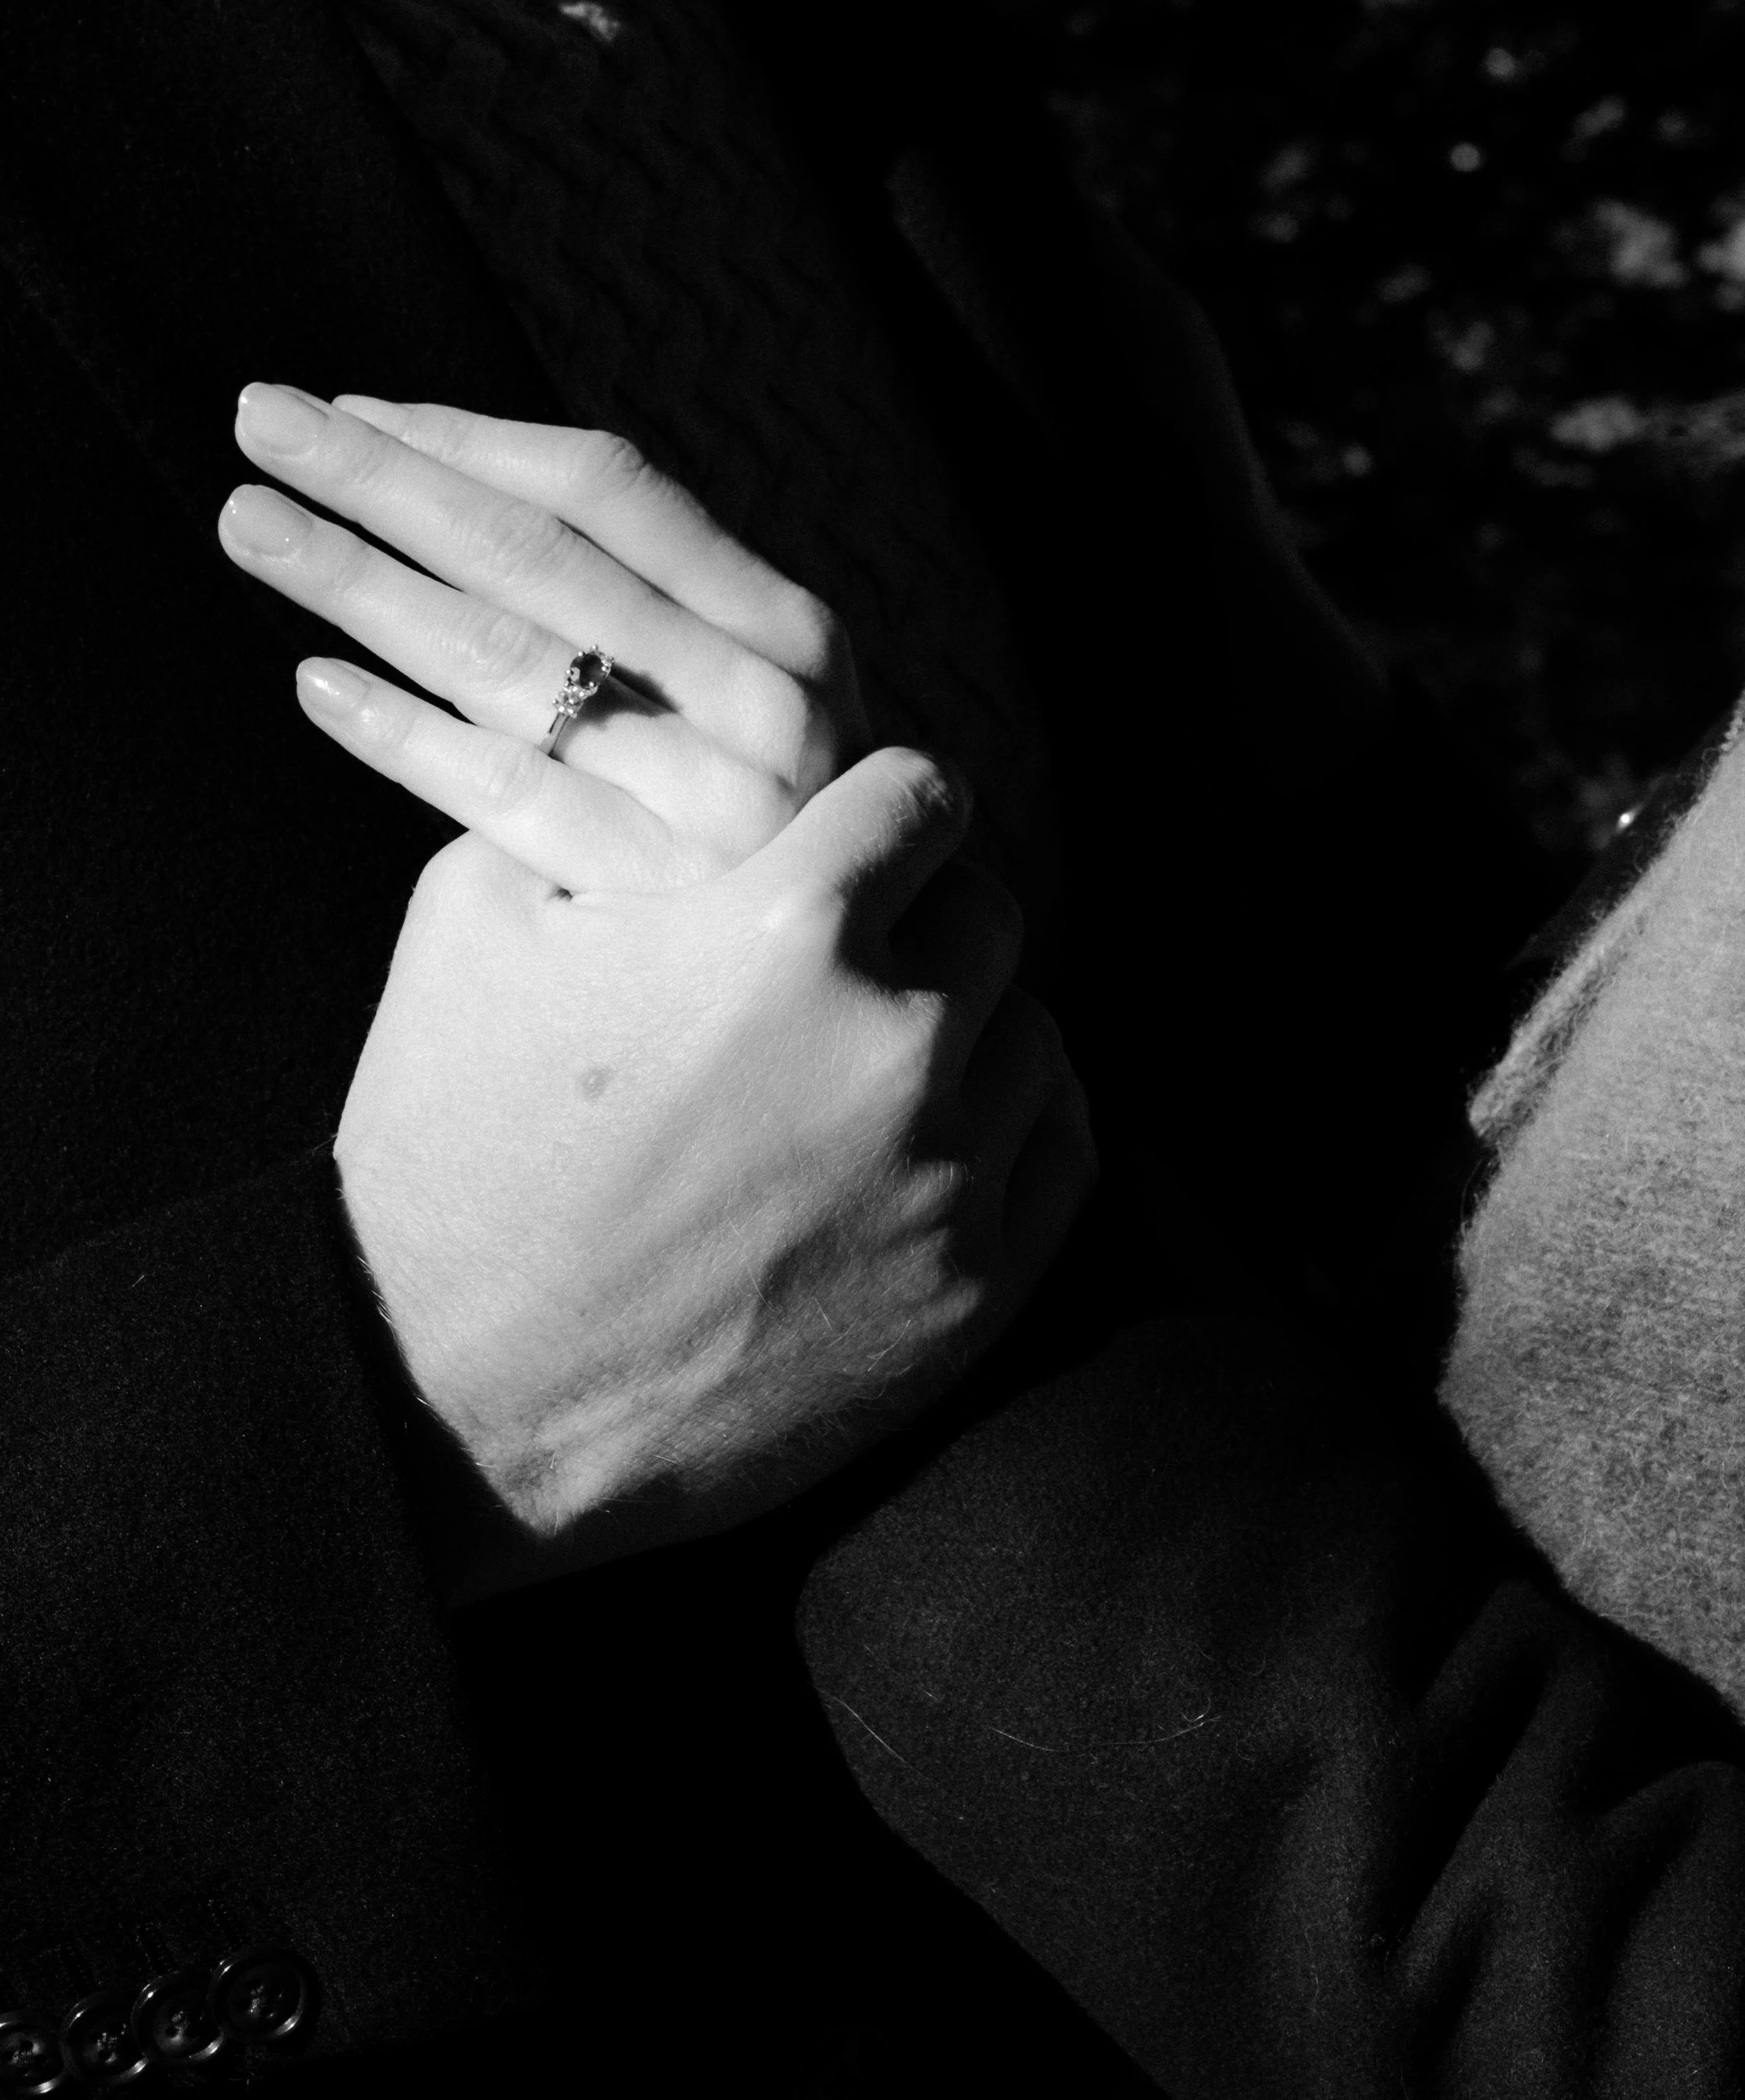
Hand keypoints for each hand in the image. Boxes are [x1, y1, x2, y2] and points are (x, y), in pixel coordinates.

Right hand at [218, 386, 1094, 1586]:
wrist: (448, 1399)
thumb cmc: (447, 1148)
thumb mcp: (476, 919)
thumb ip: (602, 806)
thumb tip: (675, 747)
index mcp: (787, 925)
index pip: (923, 792)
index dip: (883, 805)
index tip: (859, 832)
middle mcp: (896, 1041)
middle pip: (989, 909)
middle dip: (924, 916)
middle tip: (850, 954)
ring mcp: (947, 1175)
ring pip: (1031, 1028)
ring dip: (968, 1024)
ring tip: (875, 1056)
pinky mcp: (973, 1292)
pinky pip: (1062, 1148)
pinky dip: (1012, 1121)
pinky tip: (936, 1130)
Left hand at [220, 383, 866, 886]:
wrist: (850, 965)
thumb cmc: (762, 807)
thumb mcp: (746, 687)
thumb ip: (643, 600)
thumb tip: (444, 476)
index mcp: (782, 623)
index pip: (608, 492)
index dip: (466, 441)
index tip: (348, 409)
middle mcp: (758, 699)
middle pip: (535, 558)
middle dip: (384, 481)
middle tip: (261, 421)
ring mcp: (706, 801)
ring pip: (501, 661)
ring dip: (359, 582)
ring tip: (251, 525)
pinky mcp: (648, 893)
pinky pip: (501, 793)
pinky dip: (403, 735)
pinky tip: (317, 685)